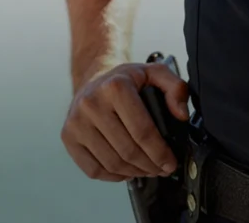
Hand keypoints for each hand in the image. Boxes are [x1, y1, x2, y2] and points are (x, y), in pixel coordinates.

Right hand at [61, 62, 188, 181]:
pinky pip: (93, 169)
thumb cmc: (124, 80)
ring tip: (146, 169)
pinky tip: (126, 169)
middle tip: (161, 168)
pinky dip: (114, 176)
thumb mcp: (154, 73)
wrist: (92, 78)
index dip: (160, 153)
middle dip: (150, 165)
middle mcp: (91, 103)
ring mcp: (76, 121)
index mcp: (115, 86)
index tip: (170, 162)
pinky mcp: (68, 136)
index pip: (142, 131)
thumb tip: (181, 114)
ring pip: (112, 163)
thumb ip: (176, 88)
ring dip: (135, 172)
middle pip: (127, 151)